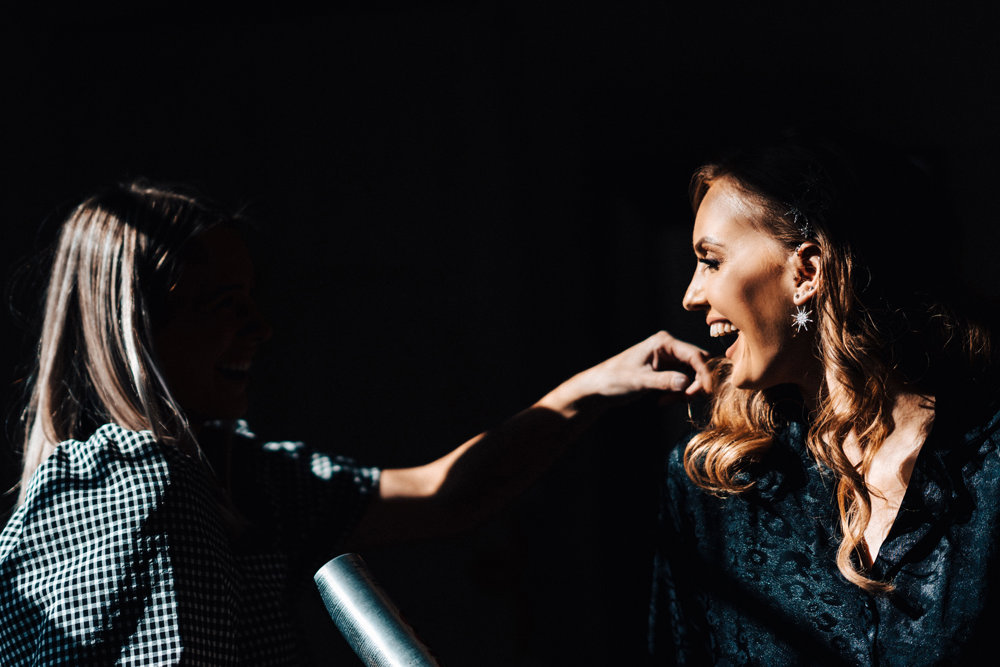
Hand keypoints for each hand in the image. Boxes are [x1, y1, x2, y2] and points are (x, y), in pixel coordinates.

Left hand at [542, 331, 711, 416]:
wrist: (600, 387)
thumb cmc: (615, 379)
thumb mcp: (639, 380)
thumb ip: (663, 381)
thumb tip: (686, 383)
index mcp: (664, 342)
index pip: (695, 355)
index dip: (705, 374)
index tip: (706, 392)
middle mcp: (670, 348)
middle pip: (700, 364)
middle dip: (697, 383)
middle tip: (686, 399)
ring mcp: (670, 359)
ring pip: (694, 376)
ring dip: (688, 391)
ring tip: (668, 401)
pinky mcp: (668, 371)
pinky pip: (685, 383)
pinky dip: (680, 394)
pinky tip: (663, 401)